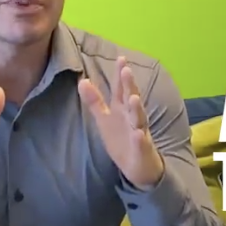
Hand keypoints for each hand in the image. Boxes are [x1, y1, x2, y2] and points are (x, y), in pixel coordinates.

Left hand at [78, 56, 164, 188]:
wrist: (139, 167)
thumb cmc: (122, 141)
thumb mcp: (105, 120)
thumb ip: (95, 101)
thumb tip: (82, 80)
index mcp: (122, 110)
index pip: (121, 89)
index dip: (120, 75)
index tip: (121, 58)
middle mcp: (132, 118)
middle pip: (131, 99)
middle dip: (130, 85)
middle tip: (126, 70)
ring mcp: (139, 133)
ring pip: (139, 119)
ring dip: (136, 109)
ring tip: (133, 98)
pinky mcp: (142, 149)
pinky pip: (141, 143)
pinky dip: (140, 138)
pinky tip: (138, 134)